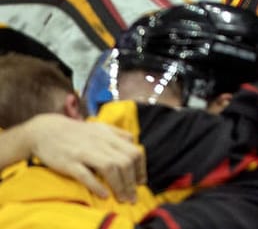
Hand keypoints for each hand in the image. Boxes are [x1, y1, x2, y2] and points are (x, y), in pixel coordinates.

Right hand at [22, 115, 145, 201]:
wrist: (46, 130)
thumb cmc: (76, 132)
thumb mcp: (100, 127)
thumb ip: (118, 134)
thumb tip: (134, 143)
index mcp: (109, 135)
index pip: (134, 151)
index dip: (140, 168)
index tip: (141, 182)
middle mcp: (100, 142)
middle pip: (125, 161)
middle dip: (132, 181)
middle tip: (133, 197)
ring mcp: (84, 152)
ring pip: (110, 168)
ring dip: (119, 186)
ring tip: (122, 198)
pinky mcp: (69, 162)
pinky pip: (86, 175)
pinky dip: (97, 186)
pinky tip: (104, 195)